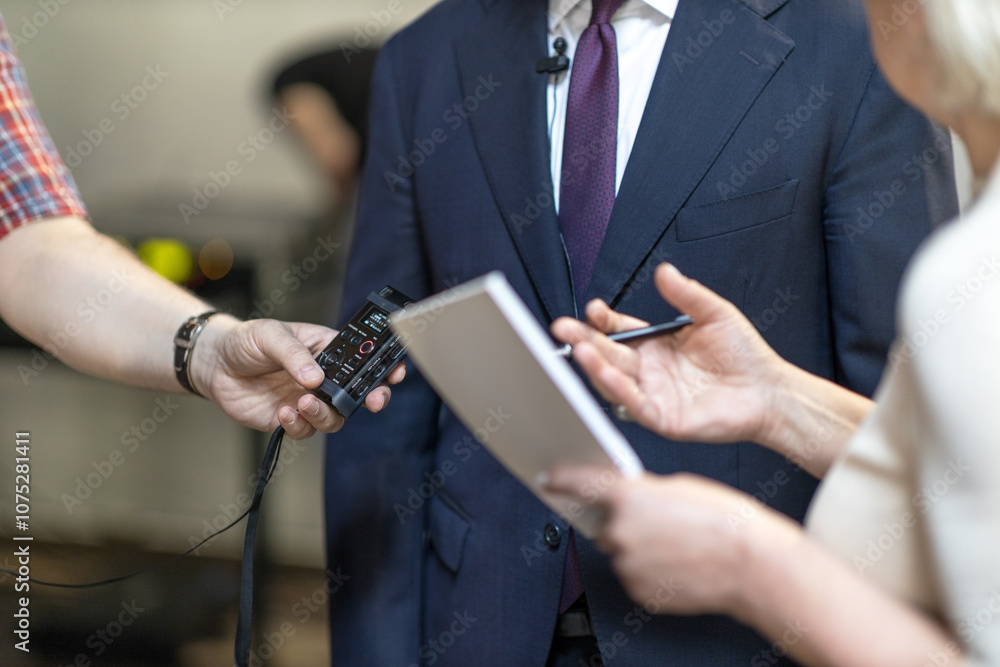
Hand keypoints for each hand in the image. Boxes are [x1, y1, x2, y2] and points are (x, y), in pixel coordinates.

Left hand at [192, 317, 404, 438]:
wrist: (213, 365)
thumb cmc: (246, 341)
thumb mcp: (271, 334)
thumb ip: (294, 354)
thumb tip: (315, 378)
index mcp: (328, 351)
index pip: (364, 360)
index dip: (384, 368)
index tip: (394, 374)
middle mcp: (324, 379)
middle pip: (360, 394)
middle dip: (372, 398)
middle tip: (373, 401)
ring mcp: (309, 400)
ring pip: (335, 417)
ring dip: (325, 414)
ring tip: (304, 402)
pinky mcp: (290, 419)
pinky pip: (306, 430)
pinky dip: (299, 425)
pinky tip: (284, 412)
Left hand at [544, 466, 793, 617]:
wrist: (751, 565)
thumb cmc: (724, 521)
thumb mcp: (678, 487)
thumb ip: (643, 491)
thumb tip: (631, 499)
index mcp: (628, 498)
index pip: (579, 483)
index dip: (560, 479)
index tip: (547, 478)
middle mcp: (620, 532)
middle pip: (605, 524)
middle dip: (624, 521)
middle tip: (660, 520)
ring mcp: (628, 565)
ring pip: (622, 551)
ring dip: (640, 546)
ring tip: (678, 543)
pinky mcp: (639, 591)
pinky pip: (635, 574)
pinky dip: (649, 569)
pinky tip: (678, 562)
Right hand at [551, 263, 787, 444]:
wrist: (769, 390)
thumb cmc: (744, 355)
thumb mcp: (715, 314)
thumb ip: (687, 294)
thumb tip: (664, 270)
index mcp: (655, 344)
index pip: (618, 330)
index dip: (602, 321)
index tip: (593, 309)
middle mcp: (648, 370)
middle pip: (606, 354)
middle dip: (582, 340)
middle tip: (562, 328)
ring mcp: (652, 394)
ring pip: (613, 380)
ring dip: (593, 366)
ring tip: (579, 350)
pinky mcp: (662, 418)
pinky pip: (634, 404)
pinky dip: (618, 390)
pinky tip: (607, 375)